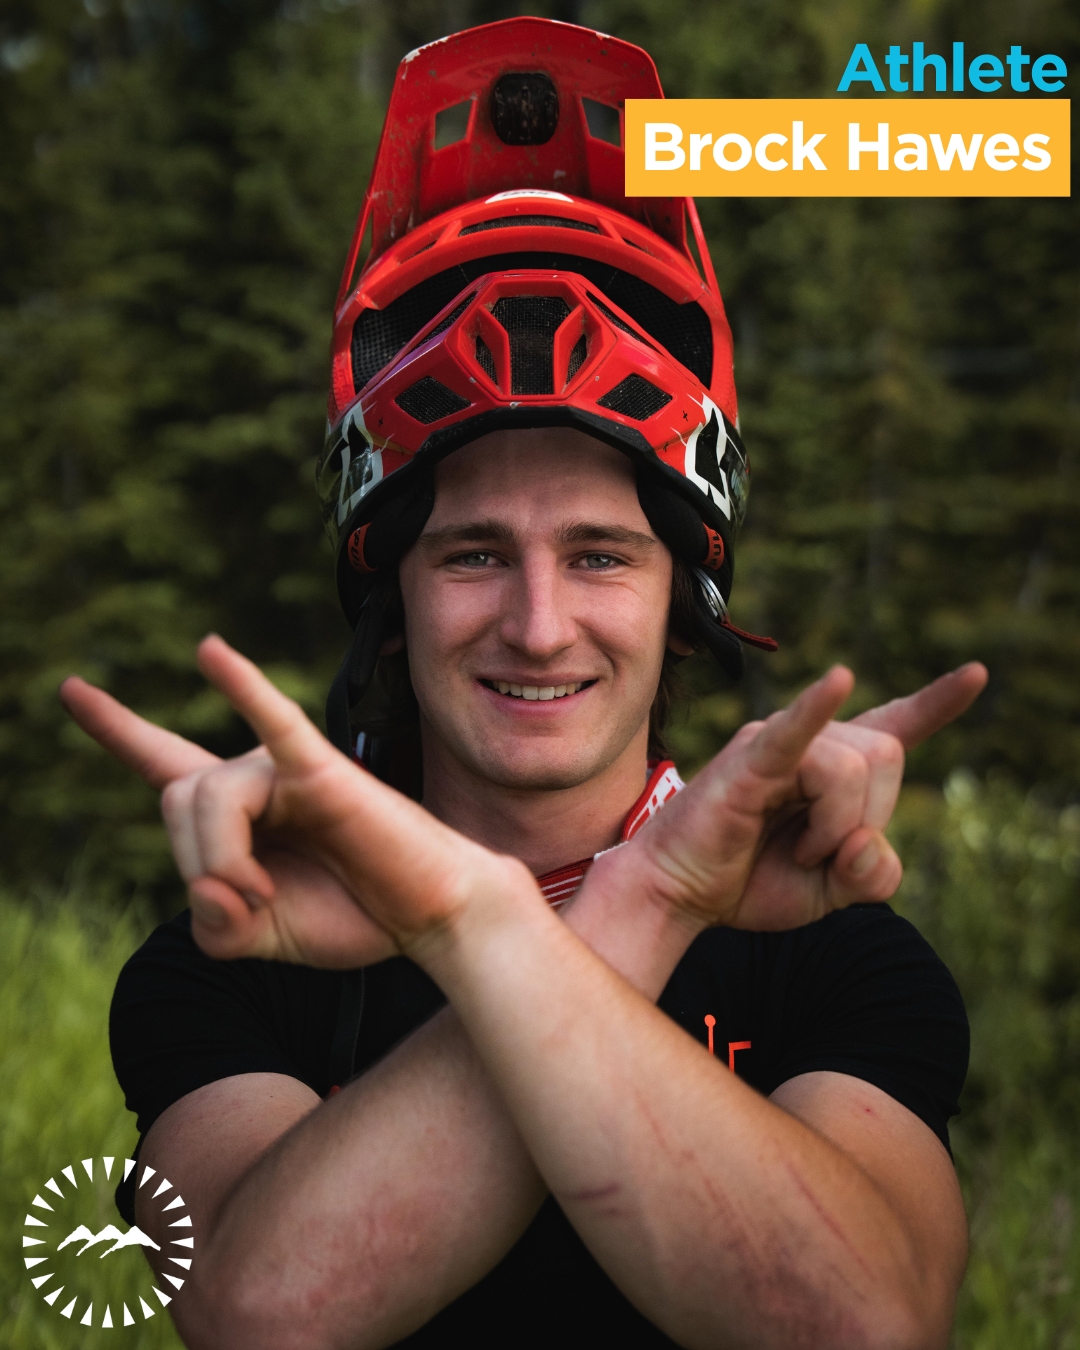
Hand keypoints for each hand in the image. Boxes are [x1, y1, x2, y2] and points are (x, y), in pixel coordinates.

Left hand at [60, 668, 395, 965]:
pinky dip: (241, 686)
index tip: (71, 689)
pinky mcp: (323, 770)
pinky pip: (275, 723)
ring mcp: (287, 771)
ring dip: (223, 858)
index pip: (162, 760)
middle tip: (247, 902)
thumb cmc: (354, 914)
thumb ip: (214, 928)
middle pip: (175, 797)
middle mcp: (255, 780)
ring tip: (264, 892)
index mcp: (237, 815)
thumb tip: (206, 889)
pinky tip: (210, 651)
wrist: (428, 918)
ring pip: (209, 794)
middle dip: (195, 860)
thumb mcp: (260, 939)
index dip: (115, 727)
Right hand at [607, 662, 986, 933]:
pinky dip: (816, 709)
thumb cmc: (748, 880)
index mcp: (835, 769)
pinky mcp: (750, 760)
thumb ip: (871, 875)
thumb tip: (868, 841)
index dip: (938, 703)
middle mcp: (811, 743)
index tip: (978, 675)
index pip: (896, 726)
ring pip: (853, 767)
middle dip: (868, 817)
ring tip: (796, 848)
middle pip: (887, 756)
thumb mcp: (831, 894)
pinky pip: (794, 732)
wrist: (682, 894)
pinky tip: (839, 681)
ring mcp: (779, 742)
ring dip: (833, 826)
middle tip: (817, 853)